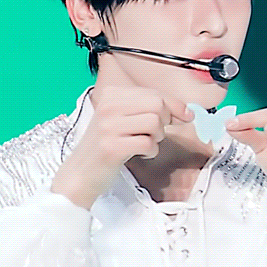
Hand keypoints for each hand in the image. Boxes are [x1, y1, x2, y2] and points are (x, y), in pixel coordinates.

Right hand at [51, 86, 193, 208]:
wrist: (80, 173)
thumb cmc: (107, 146)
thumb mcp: (122, 120)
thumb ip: (148, 110)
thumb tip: (185, 110)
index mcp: (111, 94)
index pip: (153, 93)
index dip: (175, 104)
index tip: (186, 114)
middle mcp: (108, 106)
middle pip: (157, 104)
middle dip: (165, 121)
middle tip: (155, 133)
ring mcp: (108, 126)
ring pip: (154, 122)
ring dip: (157, 137)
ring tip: (144, 143)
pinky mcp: (111, 147)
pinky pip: (147, 143)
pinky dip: (150, 151)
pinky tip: (140, 154)